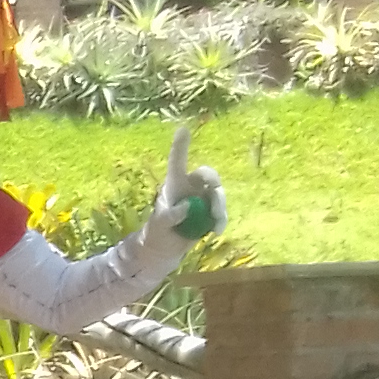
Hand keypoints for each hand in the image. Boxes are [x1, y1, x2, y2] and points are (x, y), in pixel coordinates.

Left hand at [154, 122, 225, 241]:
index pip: (178, 161)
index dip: (181, 146)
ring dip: (219, 206)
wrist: (166, 248)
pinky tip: (215, 231)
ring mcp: (203, 198)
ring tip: (214, 223)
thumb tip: (187, 206)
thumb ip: (170, 215)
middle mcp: (191, 186)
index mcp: (175, 183)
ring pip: (218, 193)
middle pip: (208, 175)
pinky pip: (221, 211)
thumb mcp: (159, 225)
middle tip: (215, 197)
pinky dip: (221, 220)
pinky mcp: (210, 212)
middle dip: (214, 183)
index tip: (183, 130)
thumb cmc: (157, 231)